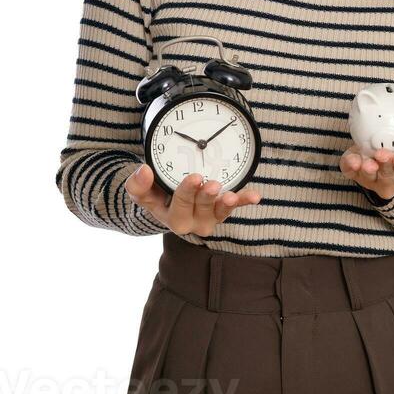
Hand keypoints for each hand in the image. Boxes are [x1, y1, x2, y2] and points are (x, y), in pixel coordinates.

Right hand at [124, 165, 261, 236]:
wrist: (168, 204)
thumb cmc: (156, 196)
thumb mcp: (143, 192)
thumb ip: (138, 184)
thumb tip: (143, 171)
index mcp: (173, 218)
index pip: (179, 207)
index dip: (187, 193)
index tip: (194, 177)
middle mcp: (193, 222)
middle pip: (202, 211)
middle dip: (207, 198)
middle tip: (211, 184)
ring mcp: (210, 217)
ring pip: (219, 213)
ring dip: (227, 204)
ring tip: (232, 197)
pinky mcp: (222, 209)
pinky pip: (236, 206)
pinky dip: (245, 200)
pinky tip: (255, 196)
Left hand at [339, 140, 393, 201]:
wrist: (387, 150)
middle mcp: (389, 184)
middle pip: (387, 178)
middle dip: (385, 166)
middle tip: (383, 155)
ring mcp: (371, 181)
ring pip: (368, 178)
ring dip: (368, 170)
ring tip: (368, 163)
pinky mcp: (355, 173)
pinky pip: (350, 172)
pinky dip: (350, 166)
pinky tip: (352, 160)